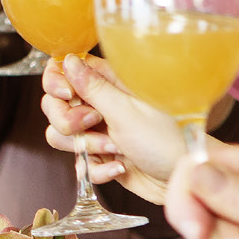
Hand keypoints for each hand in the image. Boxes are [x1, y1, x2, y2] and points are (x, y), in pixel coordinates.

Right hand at [40, 55, 188, 202]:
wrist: (185, 179)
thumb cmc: (167, 141)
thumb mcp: (127, 112)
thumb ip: (93, 87)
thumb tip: (67, 60)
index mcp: (109, 83)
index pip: (64, 69)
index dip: (57, 82)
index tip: (68, 95)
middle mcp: (101, 104)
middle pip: (54, 104)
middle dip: (66, 121)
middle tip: (92, 125)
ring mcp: (99, 131)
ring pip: (60, 135)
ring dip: (84, 147)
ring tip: (114, 149)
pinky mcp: (101, 156)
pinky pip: (78, 162)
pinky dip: (96, 169)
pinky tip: (120, 167)